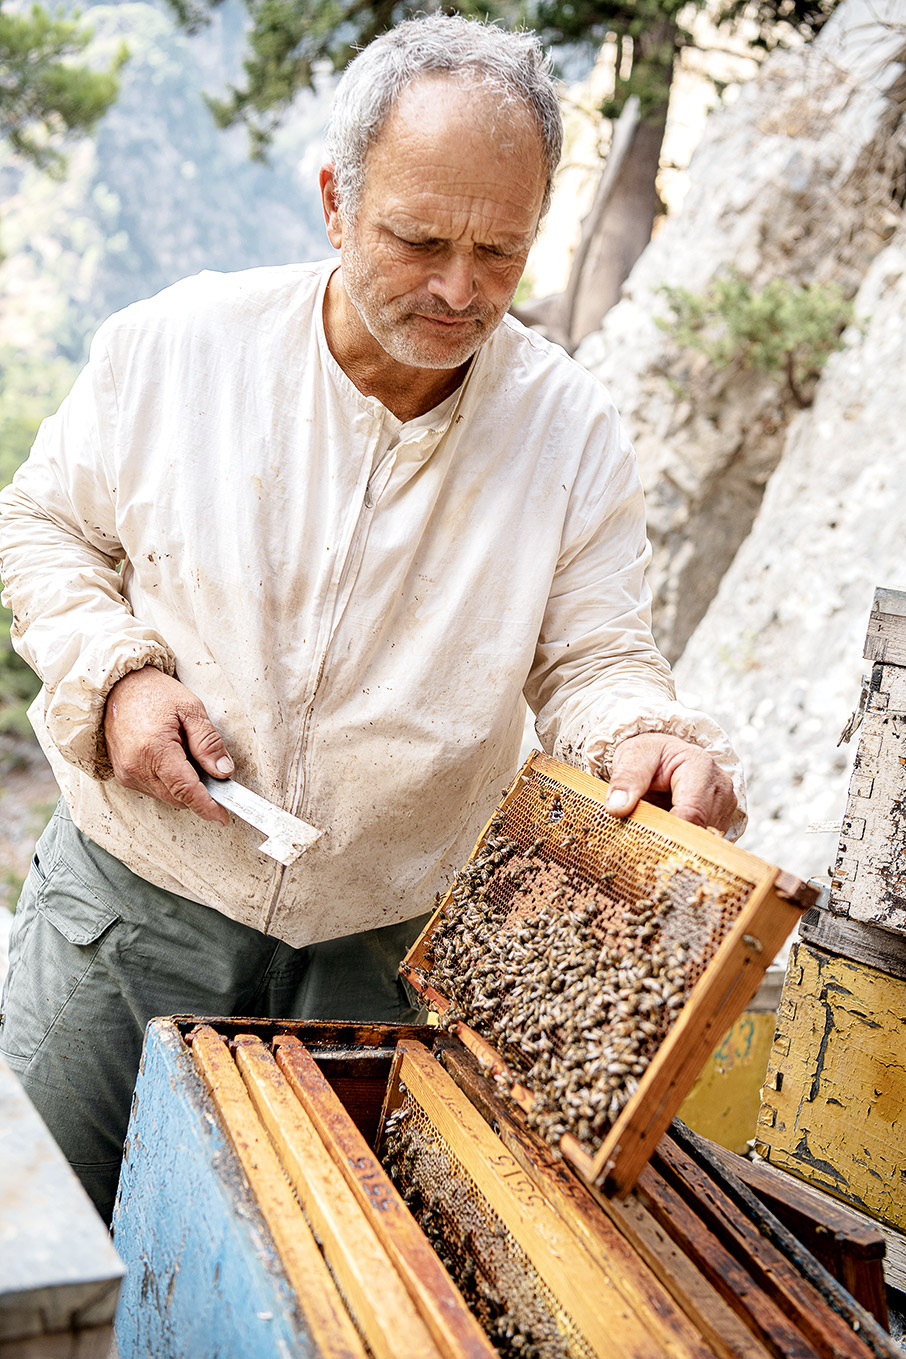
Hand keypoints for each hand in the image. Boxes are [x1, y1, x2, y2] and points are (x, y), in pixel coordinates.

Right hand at [103, 666, 232, 823]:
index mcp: (155, 750)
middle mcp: (136, 767)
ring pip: (166, 796)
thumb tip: (224, 772)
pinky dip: (168, 782)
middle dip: (199, 792)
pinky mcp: (123, 775)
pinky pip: (153, 789)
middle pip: (177, 798)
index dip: (207, 806)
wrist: (118, 687)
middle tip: (213, 770)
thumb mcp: (191, 709)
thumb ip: (209, 743)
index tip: (223, 817)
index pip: (186, 790)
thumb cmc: (154, 693)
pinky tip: (171, 758)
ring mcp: (127, 774)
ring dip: (183, 786)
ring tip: (186, 753)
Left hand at [604, 732, 736, 832]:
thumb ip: (625, 779)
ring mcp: (725, 806)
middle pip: (700, 829)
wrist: (660, 757)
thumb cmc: (648, 755)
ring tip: (654, 836)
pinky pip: (704, 842)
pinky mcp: (721, 820)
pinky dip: (684, 843)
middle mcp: (720, 786)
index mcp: (700, 765)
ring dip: (678, 843)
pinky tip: (667, 837)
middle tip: (644, 845)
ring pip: (703, 839)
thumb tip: (617, 807)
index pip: (691, 812)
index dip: (669, 832)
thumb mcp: (631, 757)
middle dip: (672, 839)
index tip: (645, 843)